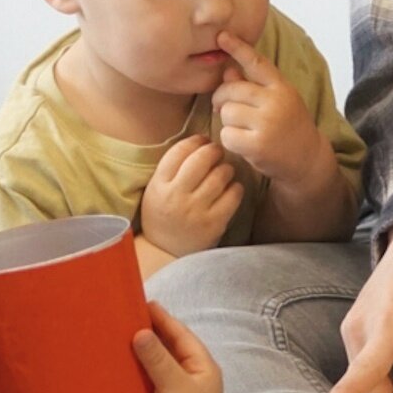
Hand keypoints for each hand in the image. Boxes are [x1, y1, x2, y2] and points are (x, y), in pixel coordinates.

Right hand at [131, 302, 223, 392]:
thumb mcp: (173, 382)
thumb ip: (157, 357)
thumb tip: (141, 332)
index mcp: (206, 369)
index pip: (183, 336)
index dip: (165, 320)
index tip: (146, 304)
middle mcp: (198, 379)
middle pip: (174, 349)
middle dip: (156, 334)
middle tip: (135, 316)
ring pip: (165, 365)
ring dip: (150, 352)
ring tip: (130, 335)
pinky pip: (157, 381)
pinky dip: (145, 370)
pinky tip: (131, 366)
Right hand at [140, 135, 242, 257]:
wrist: (165, 252)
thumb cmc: (162, 215)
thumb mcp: (156, 190)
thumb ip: (172, 168)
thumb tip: (200, 142)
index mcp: (159, 185)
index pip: (179, 152)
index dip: (195, 141)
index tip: (203, 141)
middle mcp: (176, 196)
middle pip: (201, 160)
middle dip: (214, 150)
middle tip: (218, 152)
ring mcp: (196, 211)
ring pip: (220, 175)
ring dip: (226, 168)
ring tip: (225, 171)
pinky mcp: (214, 224)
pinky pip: (233, 196)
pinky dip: (236, 188)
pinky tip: (232, 189)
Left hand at [212, 31, 323, 188]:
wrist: (308, 160)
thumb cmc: (289, 128)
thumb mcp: (277, 102)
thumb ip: (253, 87)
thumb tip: (228, 71)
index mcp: (282, 87)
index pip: (257, 63)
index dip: (238, 48)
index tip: (221, 35)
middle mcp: (276, 102)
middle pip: (232, 90)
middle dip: (222, 99)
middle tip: (223, 108)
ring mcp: (267, 123)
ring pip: (227, 113)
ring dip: (227, 122)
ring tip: (243, 130)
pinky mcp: (257, 145)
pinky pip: (226, 135)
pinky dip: (230, 140)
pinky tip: (244, 144)